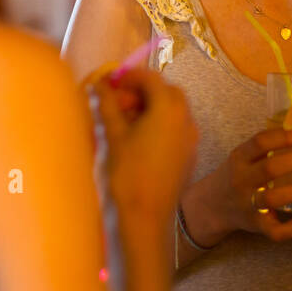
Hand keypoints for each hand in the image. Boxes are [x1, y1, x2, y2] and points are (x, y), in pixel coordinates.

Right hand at [91, 68, 196, 221]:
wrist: (147, 214)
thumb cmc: (128, 172)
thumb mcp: (115, 135)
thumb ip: (109, 104)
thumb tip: (100, 85)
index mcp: (168, 108)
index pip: (151, 78)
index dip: (130, 76)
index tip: (111, 83)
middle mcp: (186, 117)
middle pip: (166, 91)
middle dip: (143, 91)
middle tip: (119, 102)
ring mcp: (192, 135)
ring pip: (174, 109)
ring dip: (153, 106)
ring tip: (128, 121)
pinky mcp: (191, 152)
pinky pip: (178, 127)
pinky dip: (162, 123)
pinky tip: (142, 137)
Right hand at [203, 126, 291, 242]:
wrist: (212, 206)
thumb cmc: (237, 175)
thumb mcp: (243, 157)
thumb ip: (266, 147)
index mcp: (239, 158)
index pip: (260, 142)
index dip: (285, 137)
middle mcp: (241, 181)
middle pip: (270, 168)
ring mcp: (247, 205)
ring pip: (273, 199)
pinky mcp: (256, 225)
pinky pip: (275, 231)